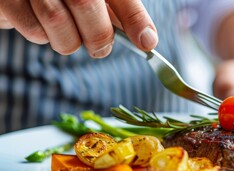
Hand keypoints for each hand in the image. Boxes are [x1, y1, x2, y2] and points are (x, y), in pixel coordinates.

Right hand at [0, 0, 157, 57]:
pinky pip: (33, 30)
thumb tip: (147, 40)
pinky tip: (41, 26)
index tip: (147, 44)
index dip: (134, 18)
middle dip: (99, 38)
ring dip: (69, 42)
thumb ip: (117, 13)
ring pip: (57, 21)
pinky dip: (43, 38)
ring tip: (68, 36)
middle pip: (86, 4)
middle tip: (100, 49)